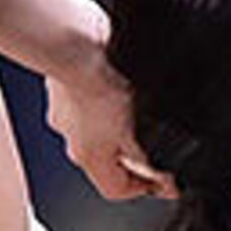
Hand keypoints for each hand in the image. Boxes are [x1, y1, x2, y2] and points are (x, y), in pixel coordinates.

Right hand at [45, 0, 176, 201]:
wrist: (78, 40)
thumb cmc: (104, 82)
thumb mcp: (140, 132)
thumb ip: (152, 159)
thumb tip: (164, 179)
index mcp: (88, 156)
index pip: (116, 190)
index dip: (144, 188)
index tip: (163, 178)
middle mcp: (71, 137)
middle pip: (107, 158)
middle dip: (134, 152)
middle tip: (158, 140)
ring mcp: (66, 109)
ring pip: (98, 126)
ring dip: (121, 121)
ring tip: (144, 105)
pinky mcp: (66, 82)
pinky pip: (90, 97)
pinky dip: (108, 95)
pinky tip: (125, 81)